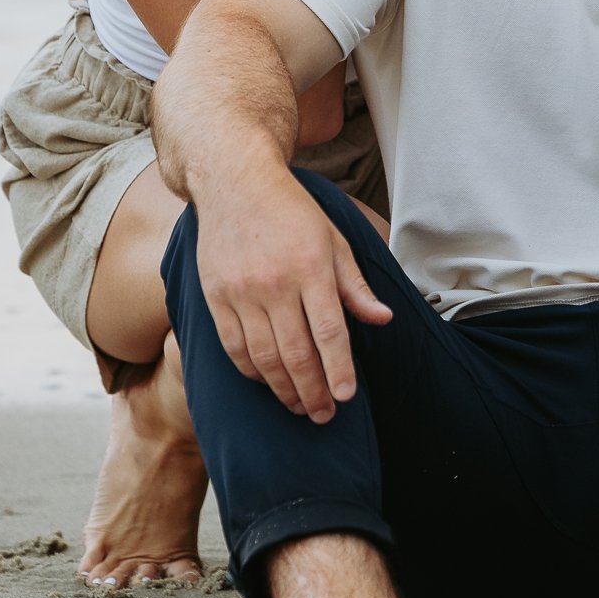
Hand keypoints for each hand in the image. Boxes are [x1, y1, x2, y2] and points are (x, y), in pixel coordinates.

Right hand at [196, 162, 392, 421]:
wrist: (235, 182)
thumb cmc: (292, 212)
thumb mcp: (334, 240)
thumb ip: (355, 286)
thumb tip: (383, 319)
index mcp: (311, 267)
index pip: (329, 332)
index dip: (338, 370)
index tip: (347, 397)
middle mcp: (274, 282)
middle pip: (295, 353)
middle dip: (312, 392)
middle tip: (324, 415)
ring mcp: (240, 292)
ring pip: (263, 358)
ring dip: (283, 390)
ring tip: (300, 406)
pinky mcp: (215, 296)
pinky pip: (233, 347)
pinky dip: (252, 372)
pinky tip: (268, 382)